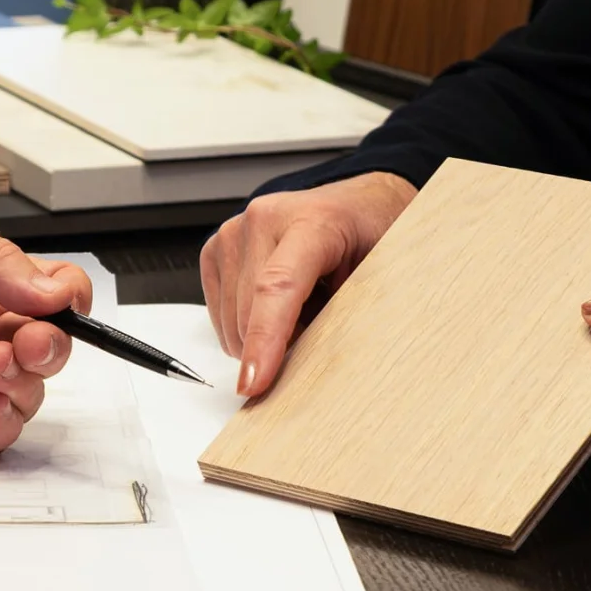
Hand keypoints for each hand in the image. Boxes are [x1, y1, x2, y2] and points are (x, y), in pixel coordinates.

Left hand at [0, 205, 91, 456]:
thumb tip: (51, 292)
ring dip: (29, 381)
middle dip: (52, 347)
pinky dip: (3, 419)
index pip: (48, 302)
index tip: (61, 301)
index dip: (66, 304)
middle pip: (44, 353)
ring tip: (1, 359)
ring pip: (23, 396)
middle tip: (32, 337)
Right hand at [200, 171, 416, 395]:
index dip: (263, 340)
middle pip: (249, 313)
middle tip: (317, 328)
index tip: (253, 383)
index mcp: (312, 221)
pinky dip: (245, 326)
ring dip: (260, 335)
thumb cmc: (369, 238)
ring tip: (300, 307)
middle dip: (275, 347)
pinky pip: (219, 316)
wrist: (355, 208)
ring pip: (230, 322)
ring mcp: (235, 232)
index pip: (277, 287)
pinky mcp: (215, 249)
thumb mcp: (375, 280)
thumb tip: (314, 373)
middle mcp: (264, 220)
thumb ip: (344, 319)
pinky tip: (274, 305)